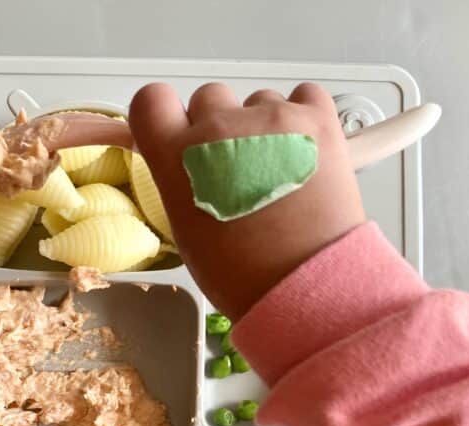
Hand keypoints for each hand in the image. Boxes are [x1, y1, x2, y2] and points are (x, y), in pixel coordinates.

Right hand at [128, 82, 365, 320]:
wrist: (304, 286)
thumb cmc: (241, 273)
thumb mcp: (186, 230)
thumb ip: (180, 181)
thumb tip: (194, 164)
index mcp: (175, 156)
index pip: (152, 101)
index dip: (166, 115)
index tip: (179, 133)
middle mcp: (216, 127)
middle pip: (208, 98)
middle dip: (220, 126)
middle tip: (237, 168)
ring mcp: (269, 118)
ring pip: (258, 101)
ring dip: (264, 126)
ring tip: (278, 173)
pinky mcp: (316, 118)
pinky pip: (305, 97)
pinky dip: (304, 119)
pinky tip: (305, 154)